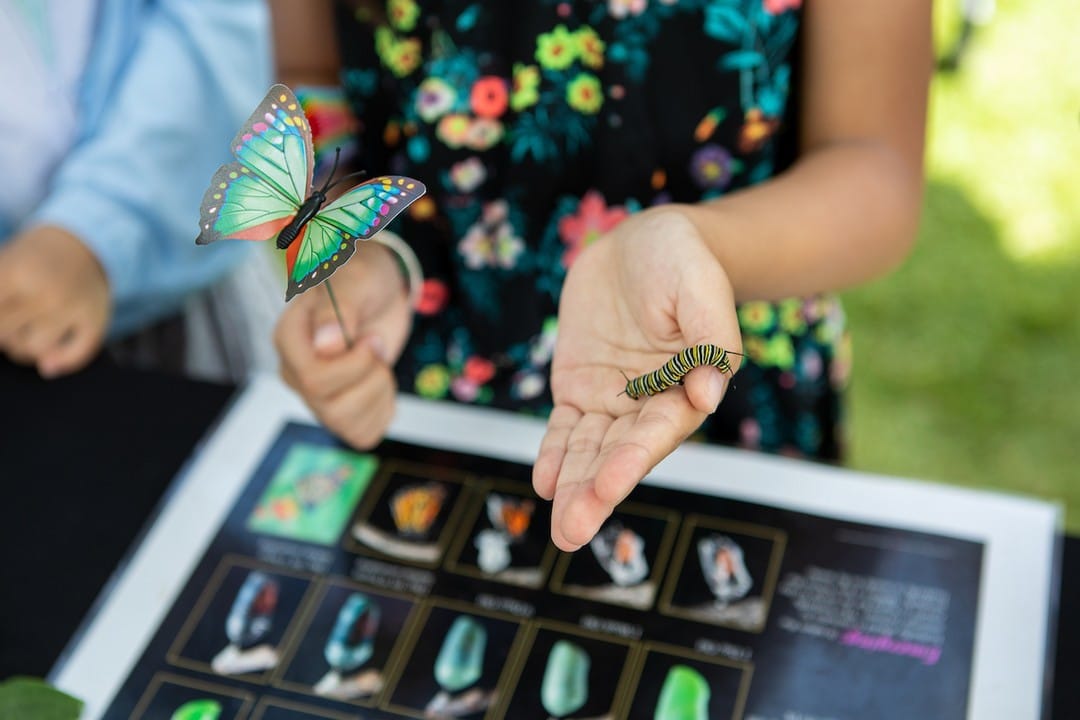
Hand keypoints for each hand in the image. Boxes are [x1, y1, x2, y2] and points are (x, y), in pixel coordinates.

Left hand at [0, 225, 110, 376]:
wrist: (81, 243)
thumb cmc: (31, 261)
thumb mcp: (4, 268)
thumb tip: (41, 365)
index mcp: (17, 273)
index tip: (7, 306)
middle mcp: (48, 292)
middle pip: (4, 336)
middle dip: (3, 332)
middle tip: (13, 316)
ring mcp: (74, 308)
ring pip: (35, 350)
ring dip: (25, 348)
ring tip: (27, 331)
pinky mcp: (96, 320)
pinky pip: (76, 355)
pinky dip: (62, 362)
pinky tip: (48, 365)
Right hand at [274, 241, 411, 447]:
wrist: (381, 290)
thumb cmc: (362, 278)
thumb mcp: (355, 281)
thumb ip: (339, 311)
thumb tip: (325, 347)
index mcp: (289, 340)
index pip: (314, 379)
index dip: (354, 366)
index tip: (369, 338)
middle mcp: (296, 372)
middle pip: (331, 407)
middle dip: (370, 378)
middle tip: (376, 346)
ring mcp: (316, 395)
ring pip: (347, 426)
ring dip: (379, 394)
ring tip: (378, 364)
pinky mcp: (341, 409)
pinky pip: (363, 435)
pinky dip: (384, 412)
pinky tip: (381, 384)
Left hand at [533, 208, 741, 550]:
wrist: (645, 242)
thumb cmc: (684, 261)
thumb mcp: (701, 286)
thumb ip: (710, 338)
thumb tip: (708, 393)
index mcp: (686, 387)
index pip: (655, 432)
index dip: (630, 460)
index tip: (608, 487)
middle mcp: (648, 402)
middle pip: (618, 454)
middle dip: (595, 493)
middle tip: (573, 531)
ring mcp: (612, 397)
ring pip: (588, 449)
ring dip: (572, 486)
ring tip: (560, 526)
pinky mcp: (580, 385)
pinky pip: (564, 427)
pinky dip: (554, 454)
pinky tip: (544, 483)